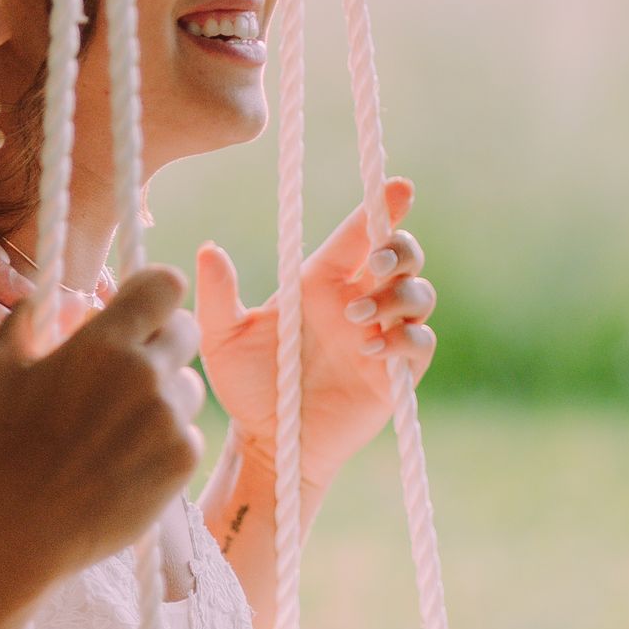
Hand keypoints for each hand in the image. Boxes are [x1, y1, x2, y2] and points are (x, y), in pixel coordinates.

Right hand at [0, 267, 204, 588]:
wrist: (29, 526)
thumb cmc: (8, 445)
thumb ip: (22, 320)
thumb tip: (39, 296)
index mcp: (103, 342)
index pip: (166, 284)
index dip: (157, 292)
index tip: (142, 308)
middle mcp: (144, 373)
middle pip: (187, 329)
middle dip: (164, 340)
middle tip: (136, 365)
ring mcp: (168, 418)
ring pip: (190, 385)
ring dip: (166, 395)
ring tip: (122, 424)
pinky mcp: (182, 459)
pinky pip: (190, 433)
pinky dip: (167, 442)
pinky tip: (128, 458)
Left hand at [195, 178, 435, 495]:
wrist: (269, 442)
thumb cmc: (246, 386)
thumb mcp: (222, 338)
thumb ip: (217, 296)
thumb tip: (208, 250)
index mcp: (320, 281)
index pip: (359, 233)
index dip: (383, 206)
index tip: (399, 186)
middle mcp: (356, 301)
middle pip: (401, 256)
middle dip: (399, 249)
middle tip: (373, 264)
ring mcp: (379, 336)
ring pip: (419, 295)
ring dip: (398, 297)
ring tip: (358, 319)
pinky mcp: (395, 375)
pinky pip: (420, 344)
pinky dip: (406, 339)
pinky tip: (371, 349)